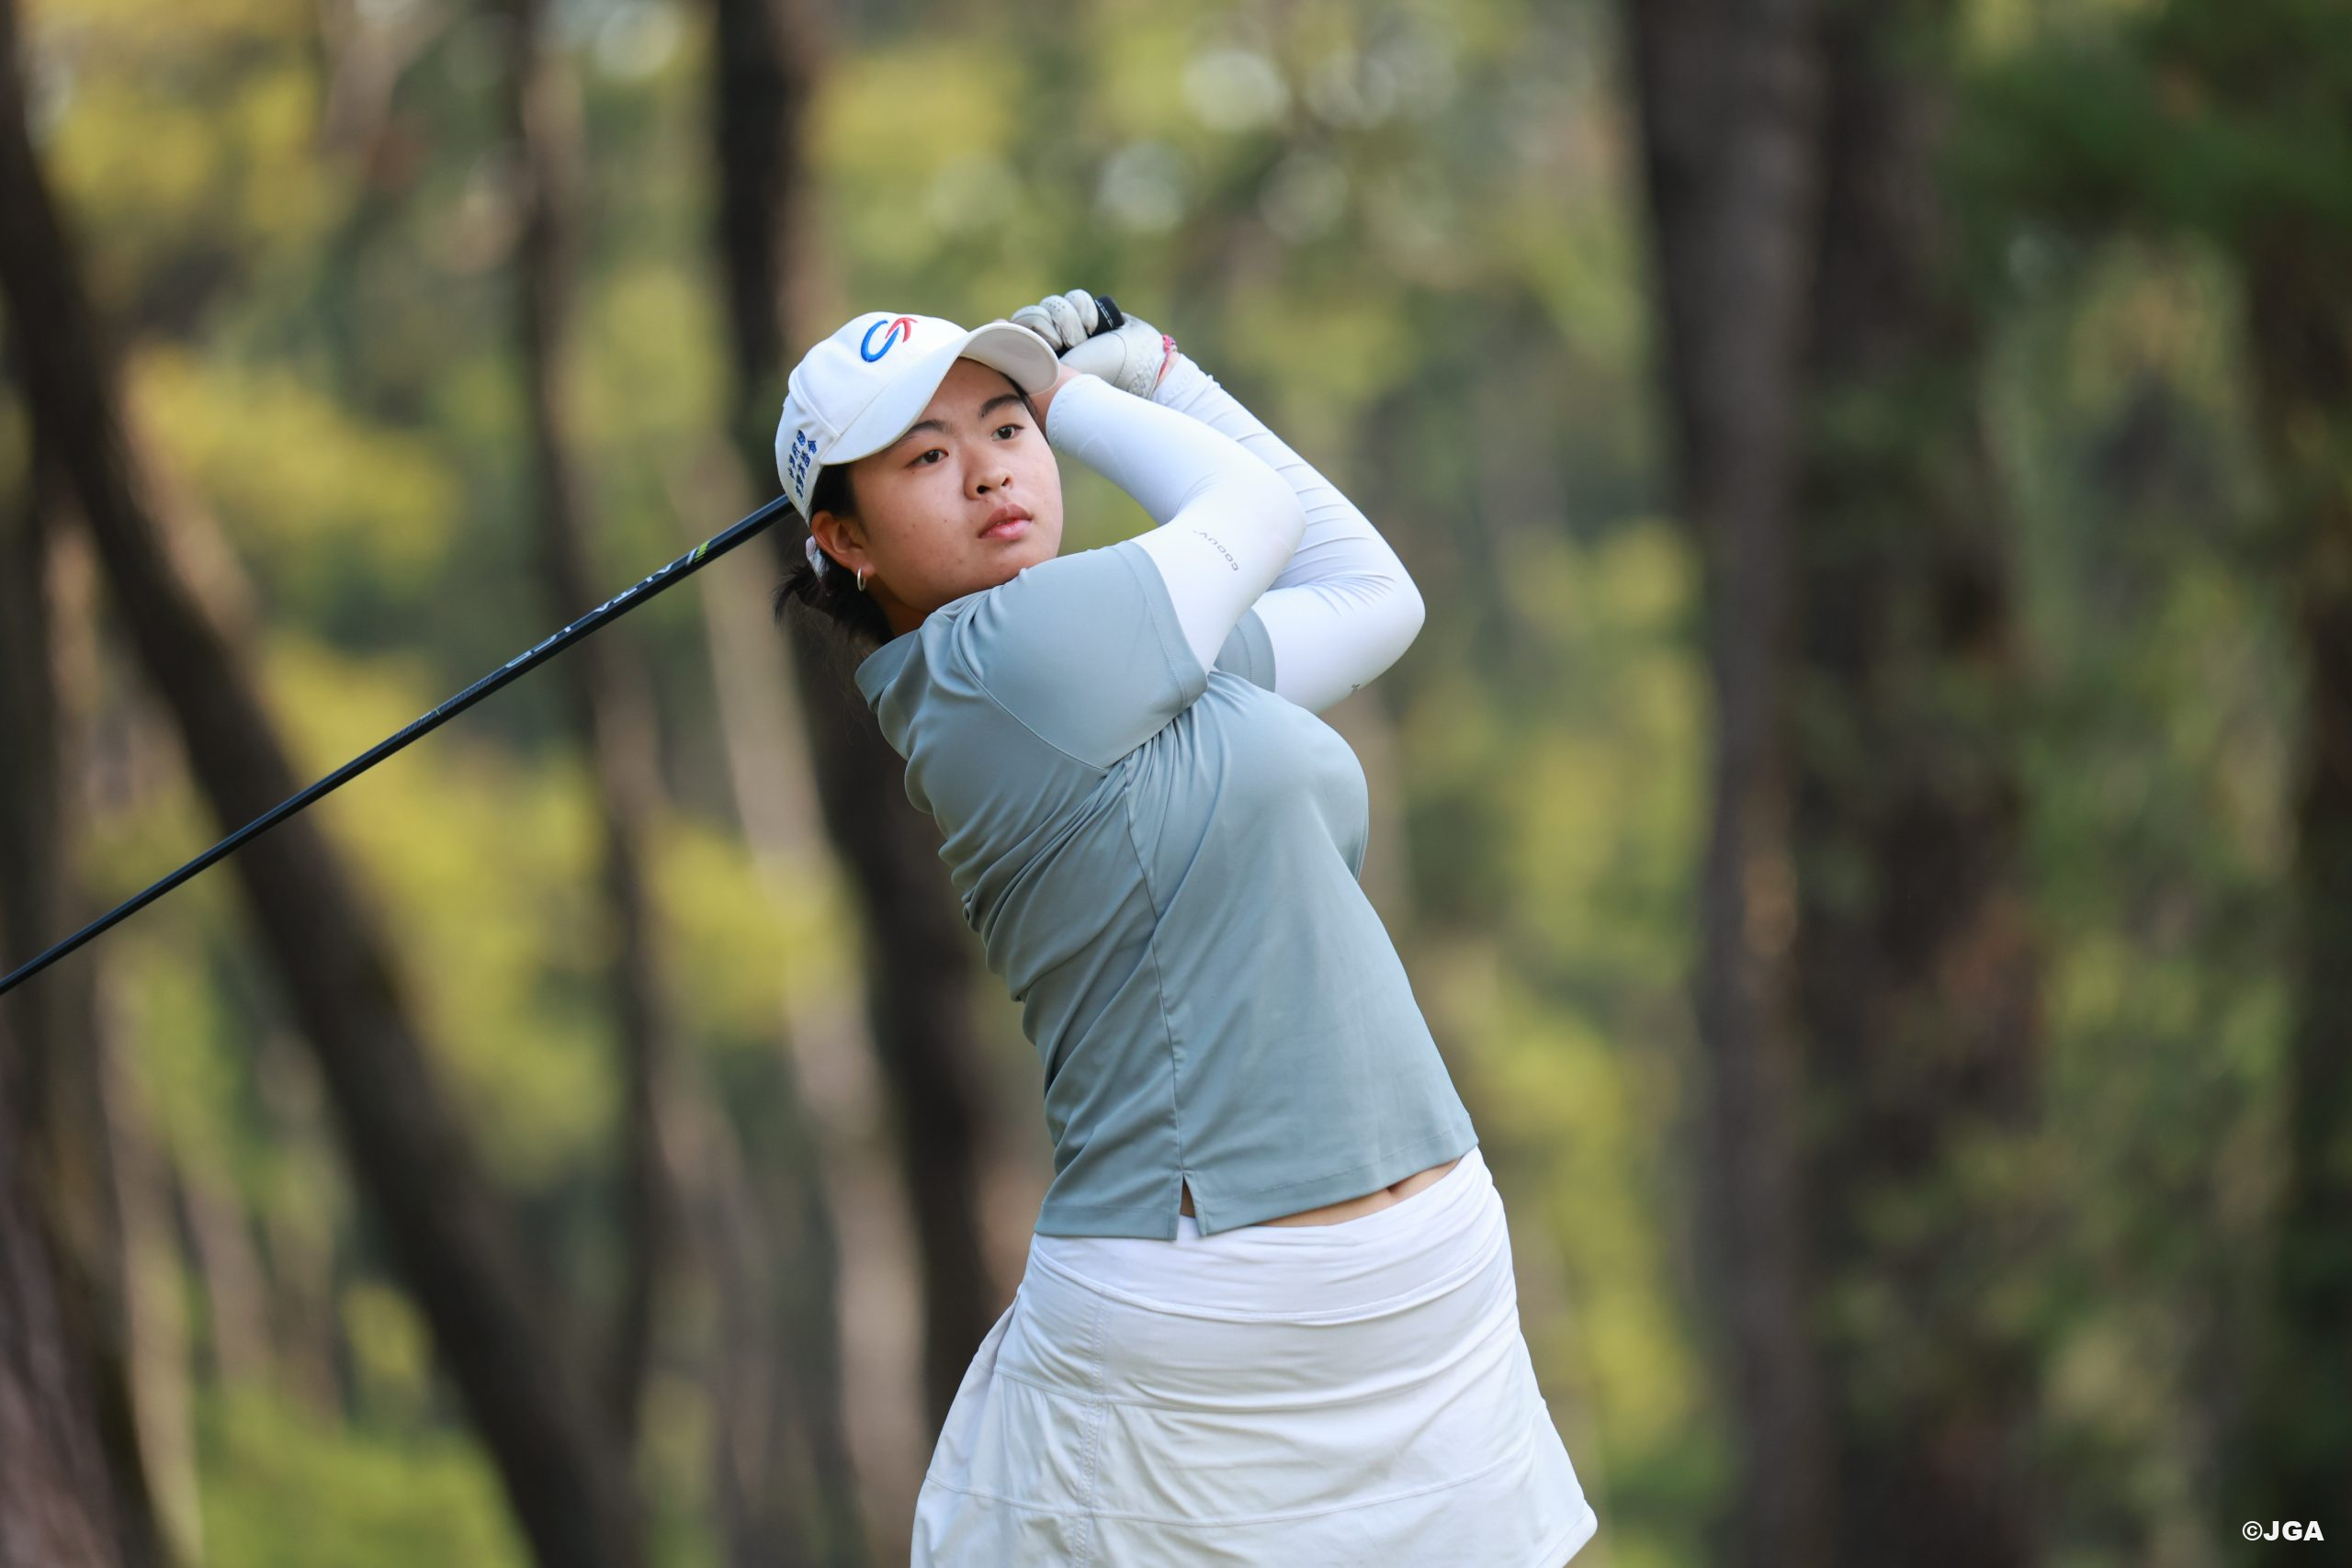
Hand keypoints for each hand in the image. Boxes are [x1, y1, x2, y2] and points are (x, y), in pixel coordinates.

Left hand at [1011, 287, 1176, 398]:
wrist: (1138, 371)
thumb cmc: (1093, 380)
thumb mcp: (1049, 371)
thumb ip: (1021, 350)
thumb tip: (994, 322)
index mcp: (1036, 361)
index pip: (1017, 329)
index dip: (1029, 327)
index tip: (1045, 341)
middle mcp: (1051, 345)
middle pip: (1033, 313)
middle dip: (1051, 324)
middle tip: (1066, 343)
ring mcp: (1071, 329)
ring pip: (1054, 303)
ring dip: (1070, 319)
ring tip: (1085, 339)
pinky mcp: (1089, 315)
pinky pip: (1076, 297)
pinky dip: (1086, 311)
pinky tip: (1097, 328)